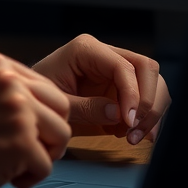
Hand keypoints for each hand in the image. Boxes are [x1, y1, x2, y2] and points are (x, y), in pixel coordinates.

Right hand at [0, 51, 71, 187]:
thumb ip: (5, 90)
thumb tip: (47, 105)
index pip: (47, 88)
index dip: (37, 117)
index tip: (11, 131)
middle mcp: (9, 80)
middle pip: (62, 110)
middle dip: (45, 135)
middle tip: (14, 150)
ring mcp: (16, 109)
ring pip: (61, 137)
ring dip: (38, 156)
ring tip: (4, 161)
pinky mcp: (20, 141)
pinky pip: (47, 167)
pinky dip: (26, 178)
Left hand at [32, 34, 169, 143]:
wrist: (34, 99)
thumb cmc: (40, 96)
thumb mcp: (57, 103)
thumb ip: (85, 108)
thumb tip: (118, 113)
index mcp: (86, 49)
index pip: (124, 66)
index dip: (133, 94)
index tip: (128, 122)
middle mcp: (105, 53)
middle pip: (147, 68)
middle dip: (147, 102)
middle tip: (134, 131)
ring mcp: (115, 68)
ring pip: (154, 82)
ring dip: (150, 112)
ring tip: (133, 138)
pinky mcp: (121, 85)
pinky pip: (147, 97)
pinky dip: (146, 118)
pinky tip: (132, 135)